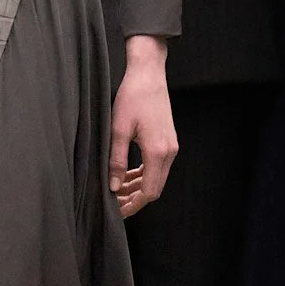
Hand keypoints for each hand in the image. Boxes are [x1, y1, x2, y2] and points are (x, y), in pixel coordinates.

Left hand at [109, 36, 177, 218]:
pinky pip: (157, 166)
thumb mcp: (118, 130)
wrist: (148, 74)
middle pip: (154, 188)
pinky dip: (143, 174)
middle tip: (114, 204)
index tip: (117, 211)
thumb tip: (113, 187)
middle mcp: (169, 152)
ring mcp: (171, 146)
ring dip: (138, 187)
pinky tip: (128, 175)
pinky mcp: (168, 141)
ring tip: (117, 192)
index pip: (149, 191)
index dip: (133, 205)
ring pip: (156, 178)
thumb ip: (116, 161)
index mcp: (157, 151)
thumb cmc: (132, 96)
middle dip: (135, 199)